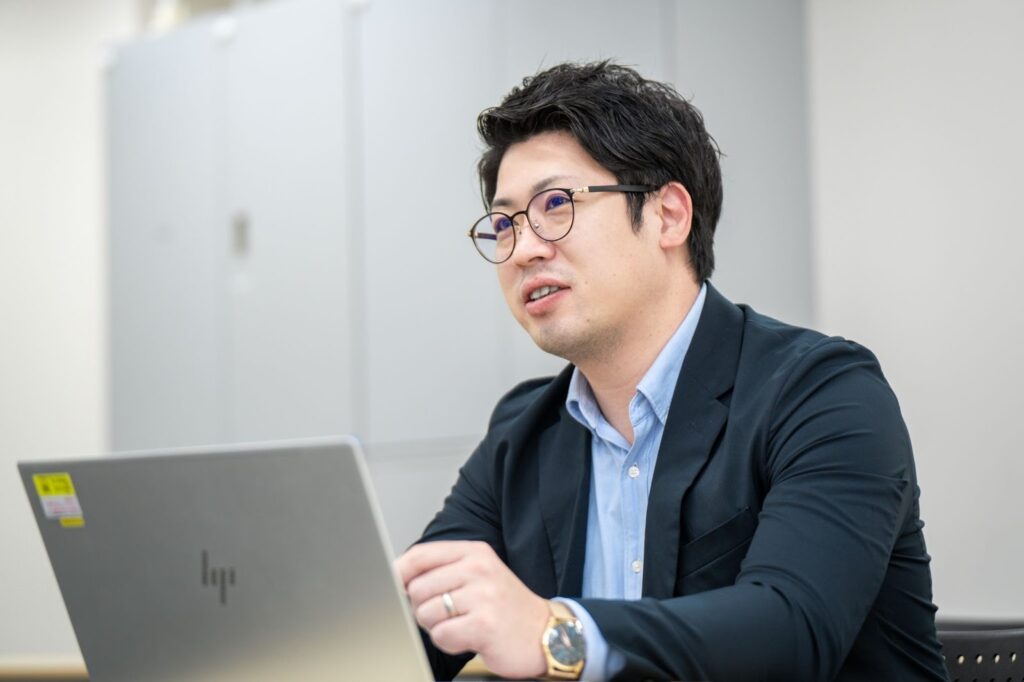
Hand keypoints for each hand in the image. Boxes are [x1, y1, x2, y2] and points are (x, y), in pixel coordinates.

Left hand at [395, 540, 549, 678]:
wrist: (547, 632)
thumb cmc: (506, 605)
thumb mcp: (479, 574)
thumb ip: (442, 570)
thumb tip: (396, 575)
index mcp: (475, 552)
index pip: (420, 555)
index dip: (399, 573)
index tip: (395, 586)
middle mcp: (479, 569)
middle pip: (417, 588)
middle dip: (423, 608)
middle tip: (447, 614)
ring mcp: (483, 596)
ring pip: (426, 614)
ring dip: (437, 627)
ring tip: (461, 625)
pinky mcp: (484, 624)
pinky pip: (441, 636)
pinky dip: (449, 642)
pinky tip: (468, 637)